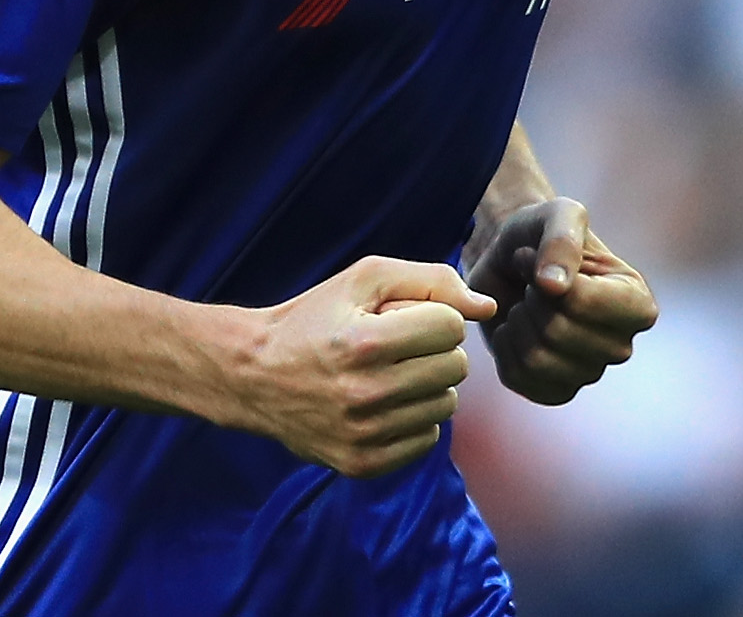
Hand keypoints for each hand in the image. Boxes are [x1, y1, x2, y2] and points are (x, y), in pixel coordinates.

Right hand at [231, 256, 497, 478]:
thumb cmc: (316, 317)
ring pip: (447, 404)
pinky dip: (414, 418)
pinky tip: (383, 404)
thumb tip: (487, 307)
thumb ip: (432, 280)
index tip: (404, 318)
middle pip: (456, 367)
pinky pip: (426, 439)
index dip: (434, 315)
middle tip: (399, 346)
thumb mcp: (364, 279)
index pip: (452, 327)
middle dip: (435, 349)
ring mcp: (364, 435)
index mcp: (366, 343)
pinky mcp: (362, 464)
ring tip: (391, 374)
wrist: (255, 374)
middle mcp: (366, 393)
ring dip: (428, 385)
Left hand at [464, 198, 656, 405]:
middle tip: (530, 282)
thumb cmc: (541, 234)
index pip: (584, 303)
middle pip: (558, 333)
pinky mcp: (556, 390)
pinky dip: (505, 349)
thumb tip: (554, 286)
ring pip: (537, 359)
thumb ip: (561, 239)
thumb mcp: (556, 214)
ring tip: (523, 303)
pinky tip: (514, 328)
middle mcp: (621, 344)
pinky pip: (518, 378)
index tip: (540, 259)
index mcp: (637, 304)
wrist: (509, 260)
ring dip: (516, 323)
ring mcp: (589, 372)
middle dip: (530, 300)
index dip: (548, 277)